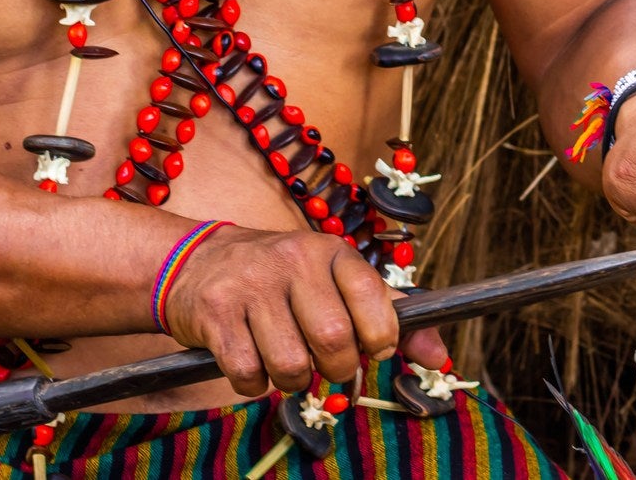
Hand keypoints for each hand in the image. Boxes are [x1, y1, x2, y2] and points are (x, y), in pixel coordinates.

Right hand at [159, 226, 446, 395]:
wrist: (197, 261)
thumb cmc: (283, 279)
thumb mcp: (335, 280)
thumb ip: (389, 314)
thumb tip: (439, 358)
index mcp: (331, 251)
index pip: (372, 297)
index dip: (379, 337)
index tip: (373, 349)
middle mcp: (293, 260)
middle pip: (334, 340)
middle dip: (337, 368)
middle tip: (326, 363)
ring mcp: (252, 285)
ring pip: (292, 365)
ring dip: (293, 380)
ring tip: (287, 361)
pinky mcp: (215, 313)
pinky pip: (248, 374)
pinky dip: (254, 383)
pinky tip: (253, 361)